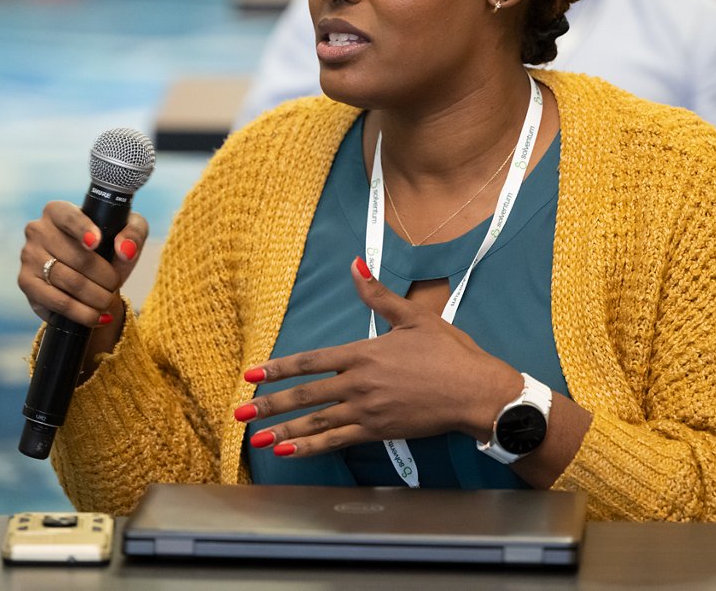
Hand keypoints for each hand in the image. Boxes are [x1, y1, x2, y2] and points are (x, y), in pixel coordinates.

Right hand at [17, 200, 148, 326]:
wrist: (91, 277)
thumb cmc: (109, 246)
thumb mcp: (128, 231)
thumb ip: (134, 233)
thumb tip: (125, 250)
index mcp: (58, 210)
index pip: (69, 217)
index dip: (83, 229)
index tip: (96, 243)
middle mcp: (38, 229)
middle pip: (78, 257)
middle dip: (105, 276)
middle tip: (115, 284)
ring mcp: (29, 256)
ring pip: (69, 281)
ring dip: (96, 296)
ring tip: (108, 301)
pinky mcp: (26, 282)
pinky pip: (58, 301)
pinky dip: (82, 312)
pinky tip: (98, 316)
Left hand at [236, 257, 520, 456]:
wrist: (475, 391)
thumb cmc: (449, 352)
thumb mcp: (414, 316)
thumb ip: (379, 294)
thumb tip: (355, 263)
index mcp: (364, 353)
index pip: (311, 361)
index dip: (279, 368)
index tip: (253, 373)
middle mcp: (359, 383)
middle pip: (305, 395)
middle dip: (269, 404)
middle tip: (240, 412)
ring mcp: (367, 411)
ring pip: (316, 422)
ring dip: (283, 430)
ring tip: (255, 440)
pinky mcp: (379, 431)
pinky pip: (337, 441)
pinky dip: (311, 447)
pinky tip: (290, 453)